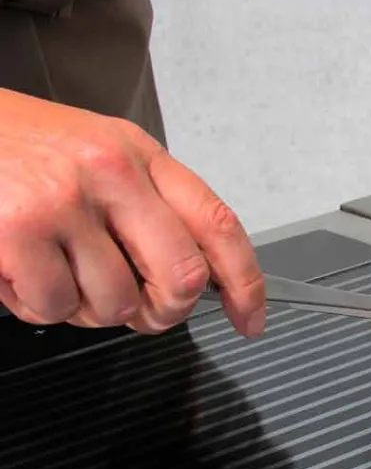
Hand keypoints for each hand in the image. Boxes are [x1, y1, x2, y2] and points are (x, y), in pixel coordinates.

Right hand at [0, 88, 266, 337]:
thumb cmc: (15, 150)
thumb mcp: (96, 159)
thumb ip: (148, 212)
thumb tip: (199, 284)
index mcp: (139, 154)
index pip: (219, 224)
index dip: (246, 283)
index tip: (249, 319)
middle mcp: (110, 171)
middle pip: (182, 278)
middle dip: (163, 312)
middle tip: (136, 309)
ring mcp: (62, 199)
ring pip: (115, 303)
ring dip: (86, 307)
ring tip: (53, 269)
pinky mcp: (16, 231)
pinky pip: (55, 308)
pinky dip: (37, 304)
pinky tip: (18, 269)